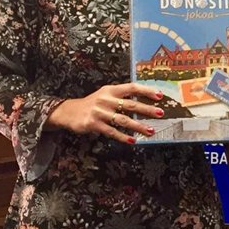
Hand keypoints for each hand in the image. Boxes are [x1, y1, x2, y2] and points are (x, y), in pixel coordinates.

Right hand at [47, 82, 163, 144]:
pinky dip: (123, 137)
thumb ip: (121, 96)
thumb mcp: (105, 95)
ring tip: (151, 131)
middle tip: (160, 113)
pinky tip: (133, 140)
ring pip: (123, 120)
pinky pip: (112, 131)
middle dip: (147, 110)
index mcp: (111, 90)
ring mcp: (99, 112)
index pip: (132, 88)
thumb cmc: (92, 103)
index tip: (160, 95)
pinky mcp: (93, 124)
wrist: (68, 111)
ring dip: (138, 126)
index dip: (146, 90)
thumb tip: (143, 101)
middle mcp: (106, 100)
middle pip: (130, 104)